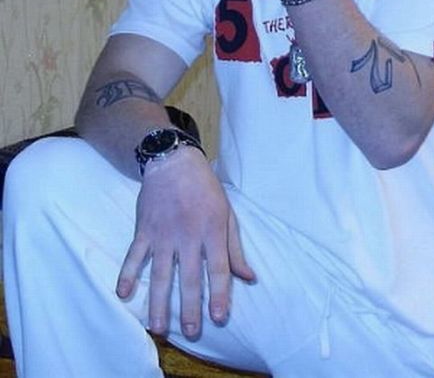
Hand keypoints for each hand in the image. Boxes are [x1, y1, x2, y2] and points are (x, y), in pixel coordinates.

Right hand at [116, 146, 254, 337]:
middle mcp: (188, 235)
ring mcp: (164, 233)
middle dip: (191, 307)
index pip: (219, 268)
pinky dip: (127, 274)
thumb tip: (249, 277)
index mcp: (212, 230)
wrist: (174, 162)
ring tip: (159, 327)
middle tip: (191, 332)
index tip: (218, 317)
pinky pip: (135, 255)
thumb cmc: (205, 189)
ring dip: (160, 302)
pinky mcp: (144, 229)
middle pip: (190, 277)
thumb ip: (235, 248)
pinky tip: (124, 294)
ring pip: (162, 273)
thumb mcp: (227, 214)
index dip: (219, 294)